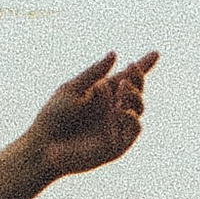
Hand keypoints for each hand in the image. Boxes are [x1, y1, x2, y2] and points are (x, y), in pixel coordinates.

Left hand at [24, 49, 158, 181]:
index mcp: (102, 94)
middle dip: (138, 78)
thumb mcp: (72, 89)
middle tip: (131, 68)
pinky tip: (121, 109)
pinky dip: (131, 117)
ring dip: (134, 95)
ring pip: (138, 108)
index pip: (127, 78)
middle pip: (136, 91)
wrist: (43, 144)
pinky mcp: (118, 143)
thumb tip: (115, 54)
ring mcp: (117, 125)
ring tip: (122, 86)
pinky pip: (134, 129)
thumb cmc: (53, 116)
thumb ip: (94, 73)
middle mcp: (112, 108)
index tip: (156, 53)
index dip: (142, 66)